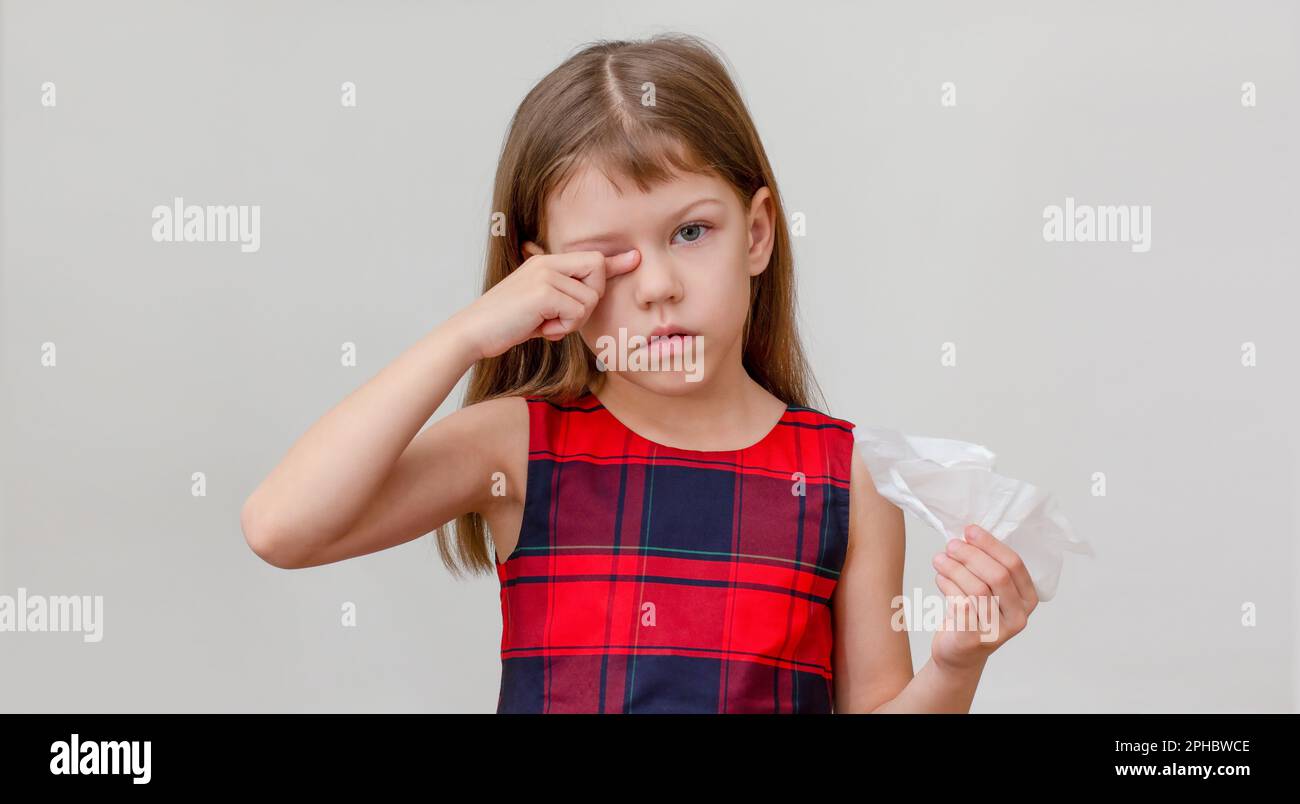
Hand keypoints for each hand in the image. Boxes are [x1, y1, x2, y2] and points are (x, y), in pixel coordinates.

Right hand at [450, 241, 640, 359]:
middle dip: (589, 301)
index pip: (591, 257)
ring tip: (546, 325)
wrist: (473, 333)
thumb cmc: (505, 325)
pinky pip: (576, 311)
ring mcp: (545, 275)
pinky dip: (564, 327)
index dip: (614, 262)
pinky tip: (542, 329)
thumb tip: (588, 301)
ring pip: (588, 299)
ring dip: (573, 321)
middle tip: (563, 318)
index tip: (634, 258)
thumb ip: (563, 300)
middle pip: (598, 271)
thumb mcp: (539, 309)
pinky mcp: (543, 291)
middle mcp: (547, 263)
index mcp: (545, 264)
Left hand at [929, 524, 1038, 673]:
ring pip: (977, 589)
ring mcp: (998, 631)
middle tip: (951, 544)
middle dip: (971, 555)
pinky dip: (947, 586)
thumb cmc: (975, 614)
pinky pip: (960, 605)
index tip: (970, 530)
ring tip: (939, 559)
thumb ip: (987, 567)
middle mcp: (1018, 617)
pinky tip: (940, 578)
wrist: (960, 654)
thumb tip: (968, 535)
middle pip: (997, 576)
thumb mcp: (990, 591)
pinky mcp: (974, 640)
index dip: (990, 544)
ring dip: (954, 569)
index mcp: (1027, 599)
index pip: (1014, 565)